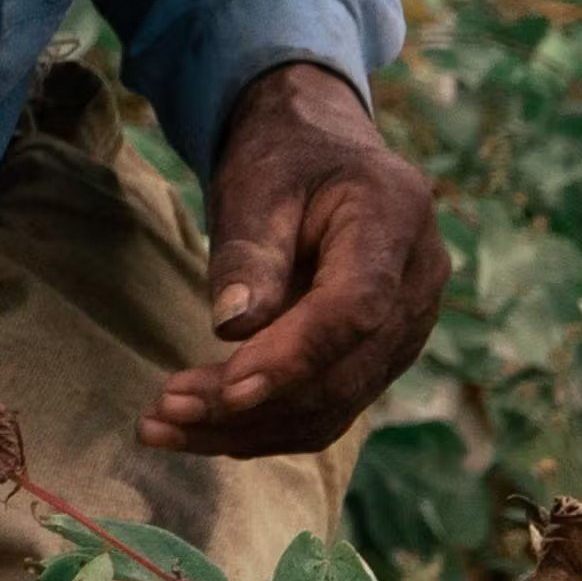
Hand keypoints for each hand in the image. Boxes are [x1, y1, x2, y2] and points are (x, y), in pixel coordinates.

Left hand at [149, 59, 448, 456]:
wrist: (318, 152)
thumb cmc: (283, 157)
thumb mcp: (256, 182)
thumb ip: (250, 250)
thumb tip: (232, 329)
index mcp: (396, 218)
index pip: (356, 308)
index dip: (294, 356)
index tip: (226, 390)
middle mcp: (420, 282)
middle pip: (344, 371)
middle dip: (251, 405)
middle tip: (161, 412)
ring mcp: (410, 327)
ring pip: (336, 404)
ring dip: (248, 428)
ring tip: (161, 428)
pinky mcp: (382, 357)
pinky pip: (331, 407)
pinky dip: (265, 426)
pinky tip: (200, 428)